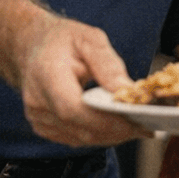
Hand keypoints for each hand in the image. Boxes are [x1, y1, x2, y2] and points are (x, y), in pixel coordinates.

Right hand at [17, 13, 148, 147]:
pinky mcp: (43, 127)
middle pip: (79, 128)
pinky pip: (74, 138)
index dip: (104, 120)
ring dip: (111, 137)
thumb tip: (127, 91)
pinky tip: (118, 129)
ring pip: (79, 138)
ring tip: (139, 129)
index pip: (73, 108)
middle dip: (116, 131)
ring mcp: (37, 118)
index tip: (134, 123)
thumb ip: (108, 64)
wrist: (31, 47)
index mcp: (47, 75)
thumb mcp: (89, 39)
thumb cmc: (62, 40)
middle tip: (147, 128)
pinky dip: (98, 136)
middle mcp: (37, 102)